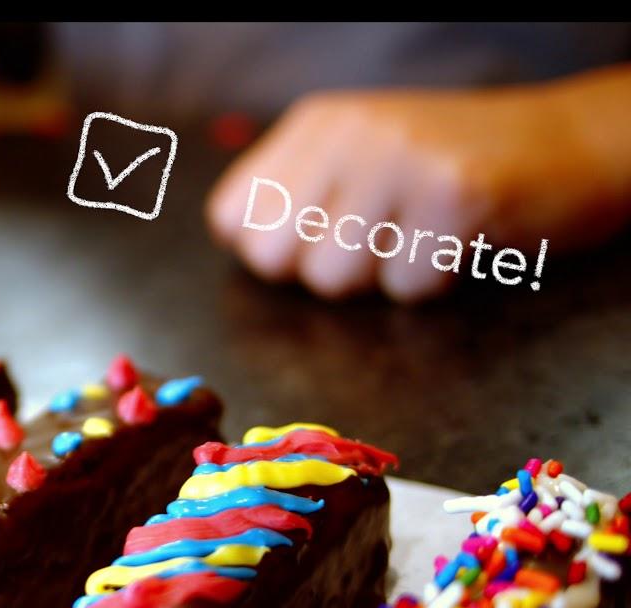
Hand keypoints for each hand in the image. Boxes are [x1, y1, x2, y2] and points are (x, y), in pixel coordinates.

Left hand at [205, 80, 626, 302]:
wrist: (571, 144)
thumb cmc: (454, 165)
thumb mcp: (361, 156)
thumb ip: (296, 192)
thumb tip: (239, 243)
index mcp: (316, 123)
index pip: (233, 218)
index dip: (274, 249)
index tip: (324, 235)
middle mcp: (350, 132)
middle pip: (273, 257)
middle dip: (321, 269)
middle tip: (377, 239)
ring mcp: (401, 159)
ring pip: (332, 278)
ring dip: (379, 277)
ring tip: (419, 235)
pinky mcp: (454, 196)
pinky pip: (405, 286)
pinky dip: (433, 281)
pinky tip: (457, 241)